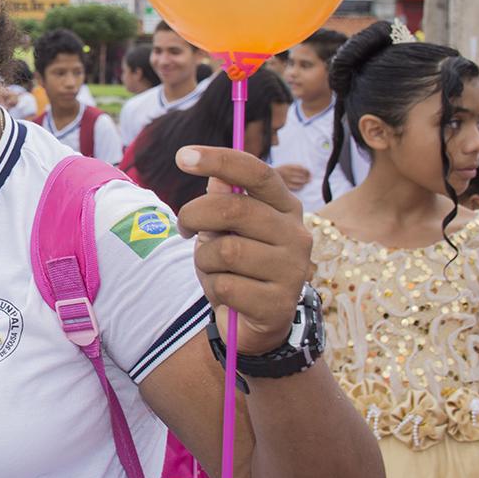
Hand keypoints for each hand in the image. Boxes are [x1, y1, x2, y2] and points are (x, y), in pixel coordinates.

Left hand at [175, 146, 310, 355]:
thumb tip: (213, 173)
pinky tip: (226, 294)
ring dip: (205, 260)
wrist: (255, 321)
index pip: (256, 172)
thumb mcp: (227, 227)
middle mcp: (296, 234)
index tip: (182, 155)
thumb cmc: (238, 265)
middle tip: (184, 227)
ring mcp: (293, 270)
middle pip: (233, 209)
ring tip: (214, 268)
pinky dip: (213, 288)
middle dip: (194, 215)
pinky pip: (226, 286)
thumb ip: (223, 199)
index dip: (219, 159)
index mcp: (284, 206)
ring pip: (225, 251)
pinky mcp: (279, 304)